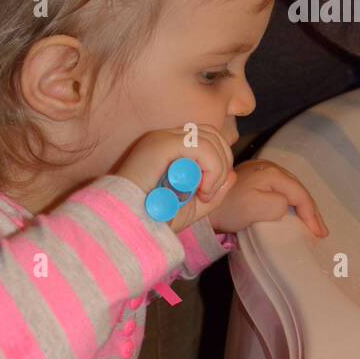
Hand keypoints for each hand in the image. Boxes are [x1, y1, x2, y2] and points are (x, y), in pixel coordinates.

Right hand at [115, 126, 236, 234]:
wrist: (128, 224)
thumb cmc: (152, 217)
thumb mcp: (192, 207)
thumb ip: (213, 191)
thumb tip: (232, 175)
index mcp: (171, 147)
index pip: (208, 138)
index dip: (219, 162)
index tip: (208, 193)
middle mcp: (167, 138)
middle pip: (213, 134)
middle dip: (222, 164)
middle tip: (208, 194)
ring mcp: (163, 138)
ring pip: (210, 138)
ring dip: (217, 169)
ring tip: (204, 194)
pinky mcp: (162, 144)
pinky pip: (201, 147)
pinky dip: (211, 168)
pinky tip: (202, 190)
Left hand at [209, 159, 328, 236]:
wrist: (205, 206)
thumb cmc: (229, 208)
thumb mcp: (256, 207)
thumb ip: (278, 205)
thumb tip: (287, 205)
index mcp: (272, 173)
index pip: (300, 194)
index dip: (311, 214)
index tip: (318, 233)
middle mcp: (269, 168)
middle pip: (298, 190)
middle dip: (311, 211)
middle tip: (320, 231)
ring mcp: (262, 172)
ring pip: (290, 190)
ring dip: (302, 207)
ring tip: (311, 224)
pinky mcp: (255, 180)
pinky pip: (280, 191)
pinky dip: (290, 203)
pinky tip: (294, 213)